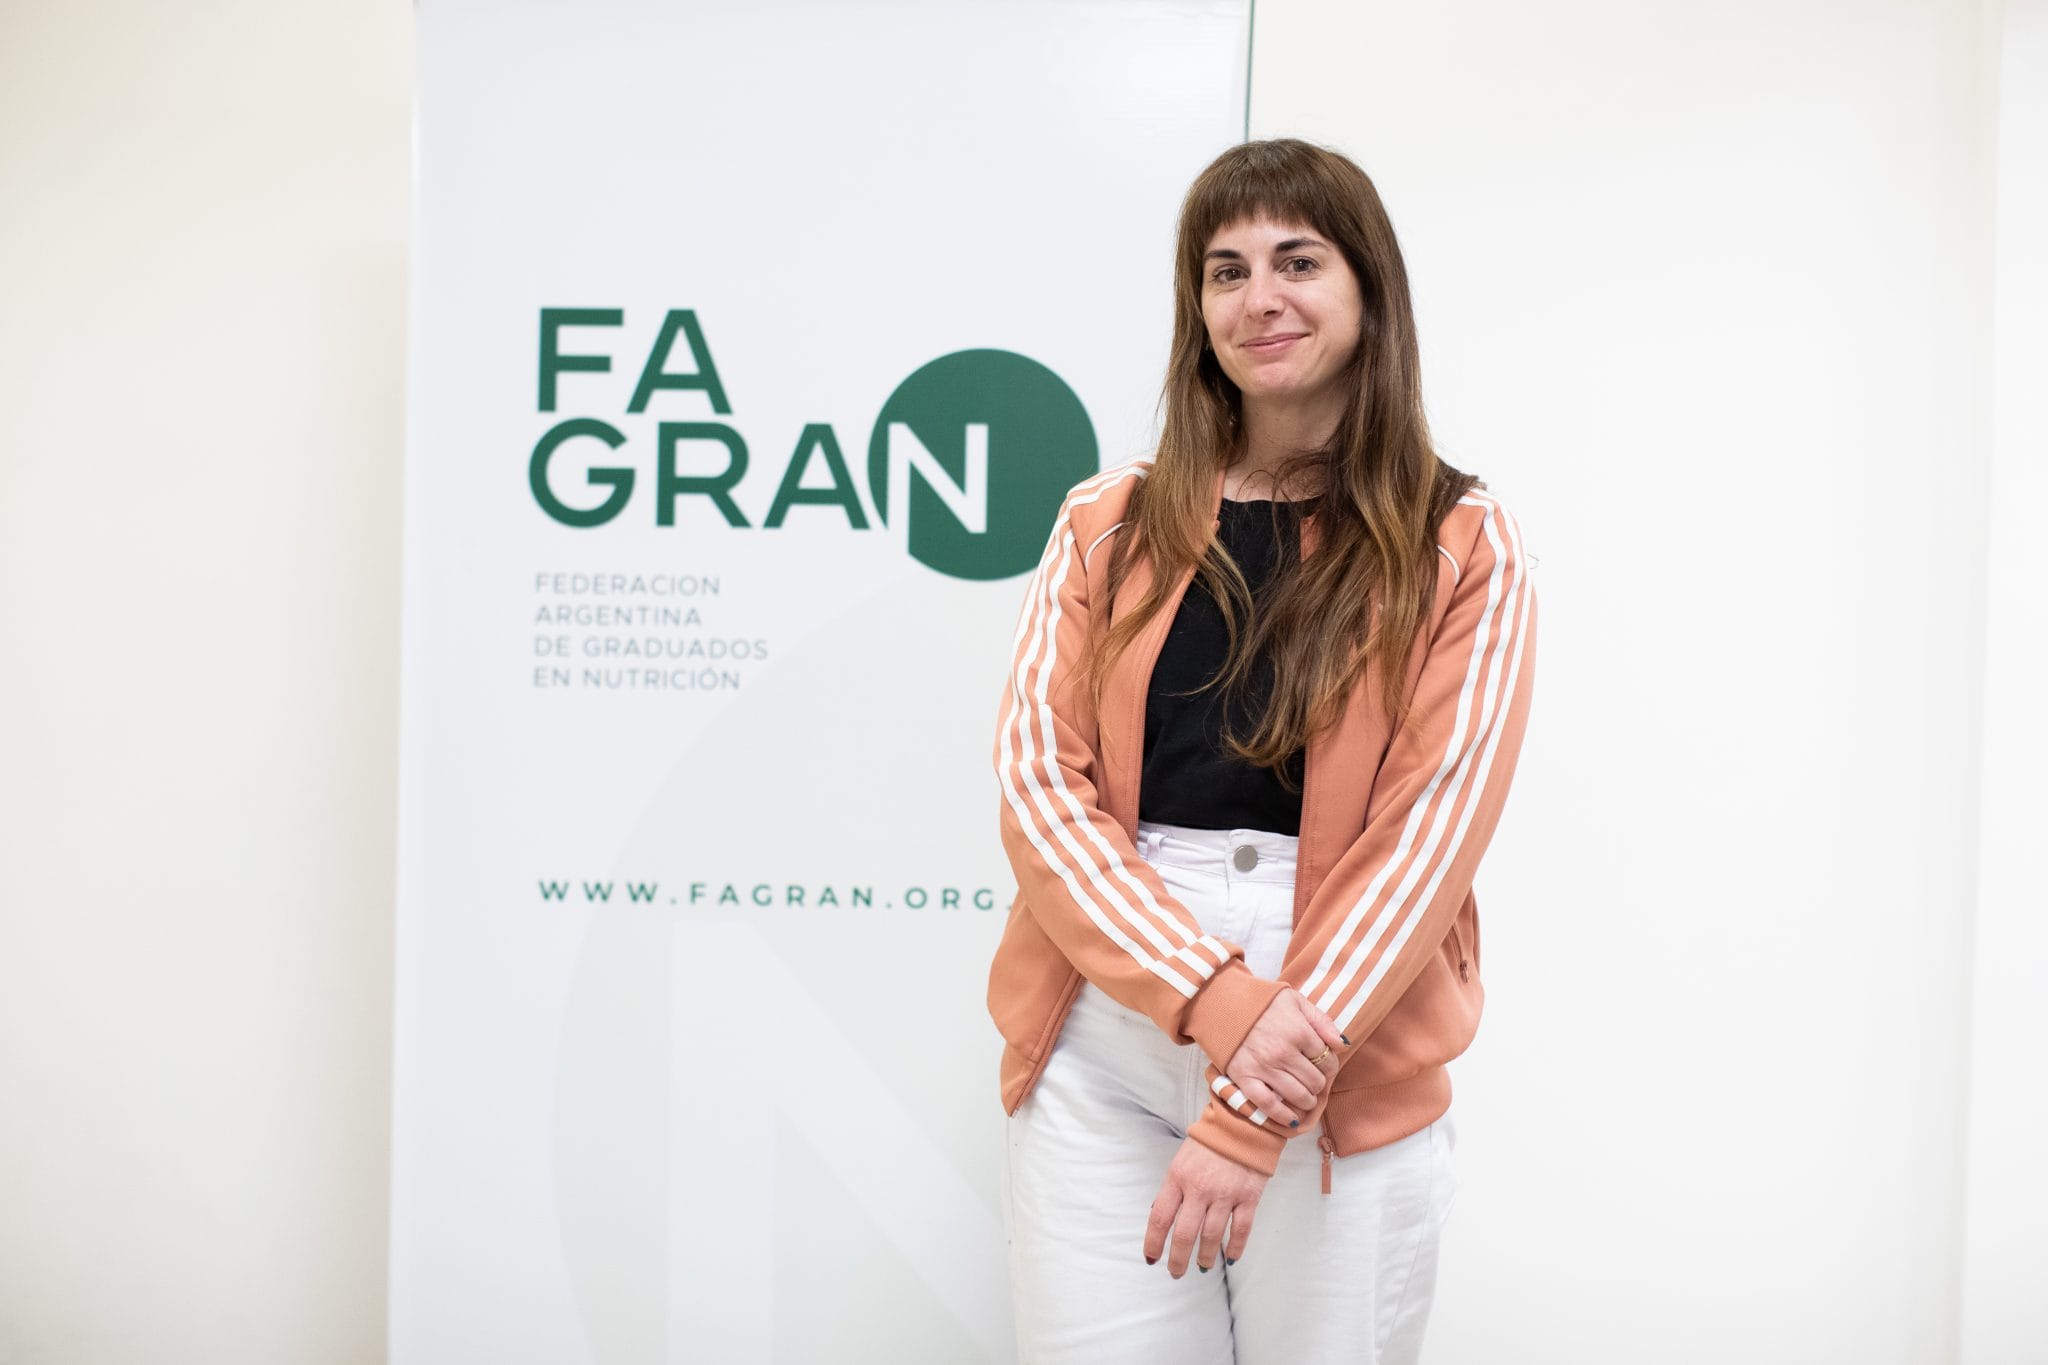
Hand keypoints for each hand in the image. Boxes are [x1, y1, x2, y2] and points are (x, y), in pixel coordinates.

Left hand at [1144, 1136, 1268, 1275]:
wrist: (1242, 1124)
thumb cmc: (1207, 1145)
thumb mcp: (1181, 1161)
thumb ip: (1172, 1189)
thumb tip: (1161, 1218)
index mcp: (1177, 1178)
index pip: (1160, 1218)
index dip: (1153, 1242)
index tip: (1151, 1259)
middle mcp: (1199, 1189)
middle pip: (1184, 1234)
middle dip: (1177, 1259)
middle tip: (1175, 1272)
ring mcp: (1225, 1194)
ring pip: (1211, 1236)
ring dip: (1205, 1257)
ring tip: (1202, 1267)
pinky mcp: (1248, 1197)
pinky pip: (1241, 1230)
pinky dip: (1235, 1247)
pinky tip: (1230, 1258)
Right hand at [1223, 987, 1345, 1127]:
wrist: (1222, 1004)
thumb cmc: (1262, 1002)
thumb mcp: (1295, 1001)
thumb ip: (1322, 1021)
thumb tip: (1343, 1044)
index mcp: (1298, 1031)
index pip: (1327, 1060)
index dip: (1330, 1065)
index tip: (1324, 1065)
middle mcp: (1283, 1052)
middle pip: (1315, 1081)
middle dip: (1319, 1083)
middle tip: (1313, 1081)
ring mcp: (1264, 1067)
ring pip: (1298, 1095)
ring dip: (1307, 1100)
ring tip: (1306, 1098)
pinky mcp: (1245, 1078)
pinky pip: (1268, 1105)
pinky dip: (1283, 1116)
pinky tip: (1292, 1119)